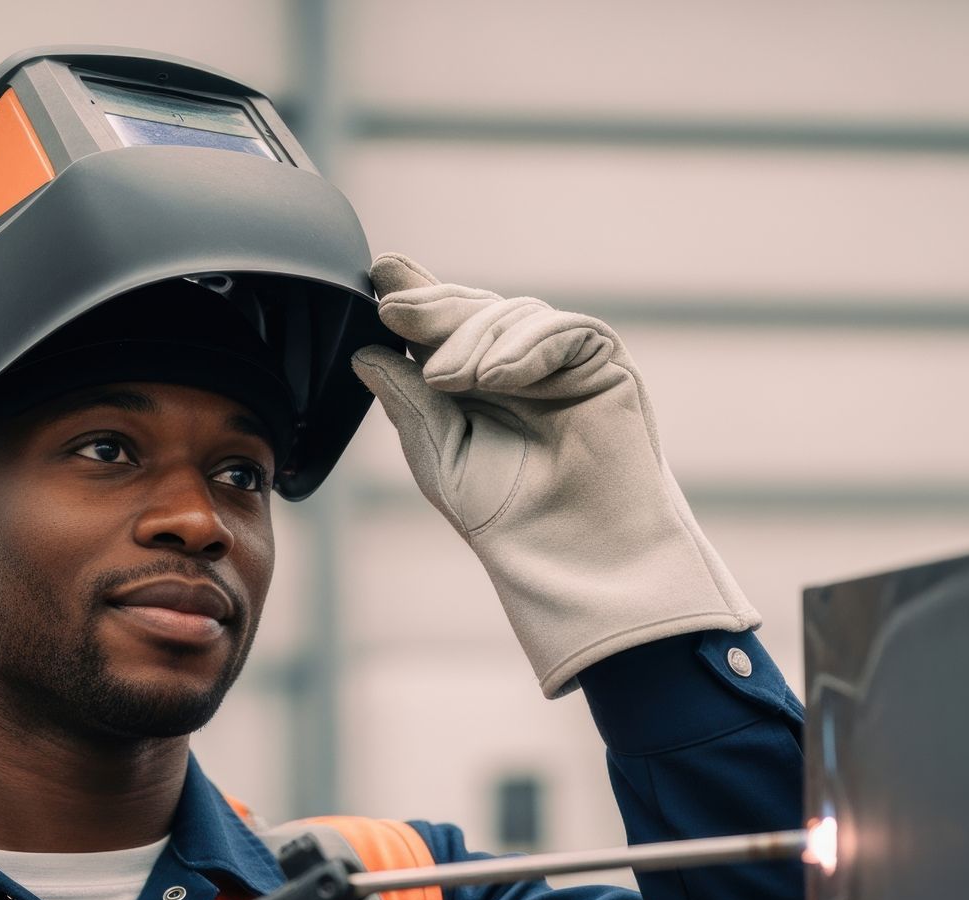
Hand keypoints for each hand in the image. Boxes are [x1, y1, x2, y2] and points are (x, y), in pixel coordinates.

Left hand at [351, 253, 758, 695]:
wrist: (567, 556)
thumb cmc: (504, 517)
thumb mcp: (437, 451)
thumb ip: (407, 398)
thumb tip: (365, 351)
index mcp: (478, 384)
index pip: (445, 327)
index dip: (416, 295)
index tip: (379, 274)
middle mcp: (520, 367)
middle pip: (476, 310)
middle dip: (432, 307)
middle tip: (393, 311)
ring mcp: (564, 364)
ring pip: (516, 314)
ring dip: (473, 336)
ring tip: (445, 377)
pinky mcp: (604, 365)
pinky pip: (566, 331)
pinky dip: (526, 346)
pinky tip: (496, 376)